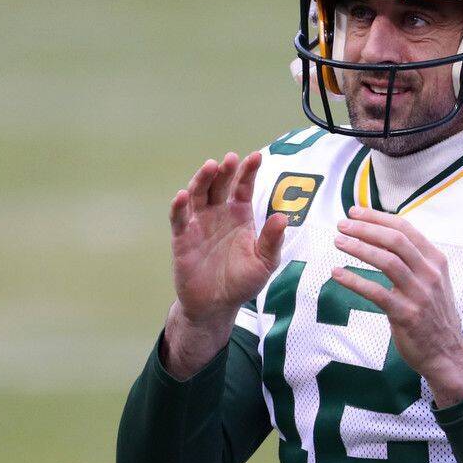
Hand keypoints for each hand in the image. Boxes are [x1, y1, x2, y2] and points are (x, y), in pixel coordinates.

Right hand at [162, 150, 286, 377]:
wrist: (216, 306)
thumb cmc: (242, 282)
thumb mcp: (264, 263)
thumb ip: (272, 241)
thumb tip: (283, 217)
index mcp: (240, 215)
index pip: (243, 187)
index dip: (248, 171)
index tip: (255, 157)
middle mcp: (218, 214)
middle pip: (220, 185)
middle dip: (225, 171)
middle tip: (230, 159)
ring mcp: (199, 223)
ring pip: (199, 194)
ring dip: (203, 179)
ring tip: (210, 167)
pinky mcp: (182, 237)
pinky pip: (179, 218)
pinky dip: (179, 206)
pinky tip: (182, 196)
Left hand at [332, 208, 462, 407]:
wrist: (447, 352)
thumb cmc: (434, 316)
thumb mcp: (433, 282)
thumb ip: (414, 261)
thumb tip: (383, 238)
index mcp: (435, 261)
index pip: (405, 229)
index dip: (378, 218)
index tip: (356, 212)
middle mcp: (429, 274)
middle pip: (394, 240)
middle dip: (365, 228)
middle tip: (342, 224)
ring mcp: (419, 294)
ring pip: (386, 261)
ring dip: (359, 248)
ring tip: (339, 242)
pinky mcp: (405, 314)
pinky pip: (376, 292)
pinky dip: (354, 280)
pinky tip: (337, 273)